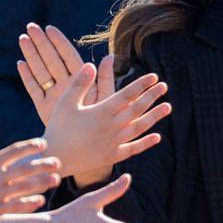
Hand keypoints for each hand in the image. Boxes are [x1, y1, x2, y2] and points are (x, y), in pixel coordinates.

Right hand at [0, 123, 60, 222]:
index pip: (15, 151)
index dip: (30, 146)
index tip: (42, 144)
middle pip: (25, 168)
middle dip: (43, 164)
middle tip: (58, 162)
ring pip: (25, 187)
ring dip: (42, 182)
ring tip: (56, 179)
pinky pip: (16, 206)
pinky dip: (29, 203)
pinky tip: (41, 200)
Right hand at [18, 25, 169, 187]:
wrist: (55, 158)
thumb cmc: (57, 129)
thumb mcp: (65, 103)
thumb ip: (79, 84)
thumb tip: (91, 64)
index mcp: (100, 112)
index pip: (127, 95)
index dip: (141, 85)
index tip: (153, 76)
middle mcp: (111, 127)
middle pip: (136, 109)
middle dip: (152, 96)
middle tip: (164, 86)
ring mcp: (113, 143)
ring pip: (139, 127)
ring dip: (154, 116)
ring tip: (167, 107)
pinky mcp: (111, 156)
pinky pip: (132, 149)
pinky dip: (145, 143)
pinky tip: (157, 137)